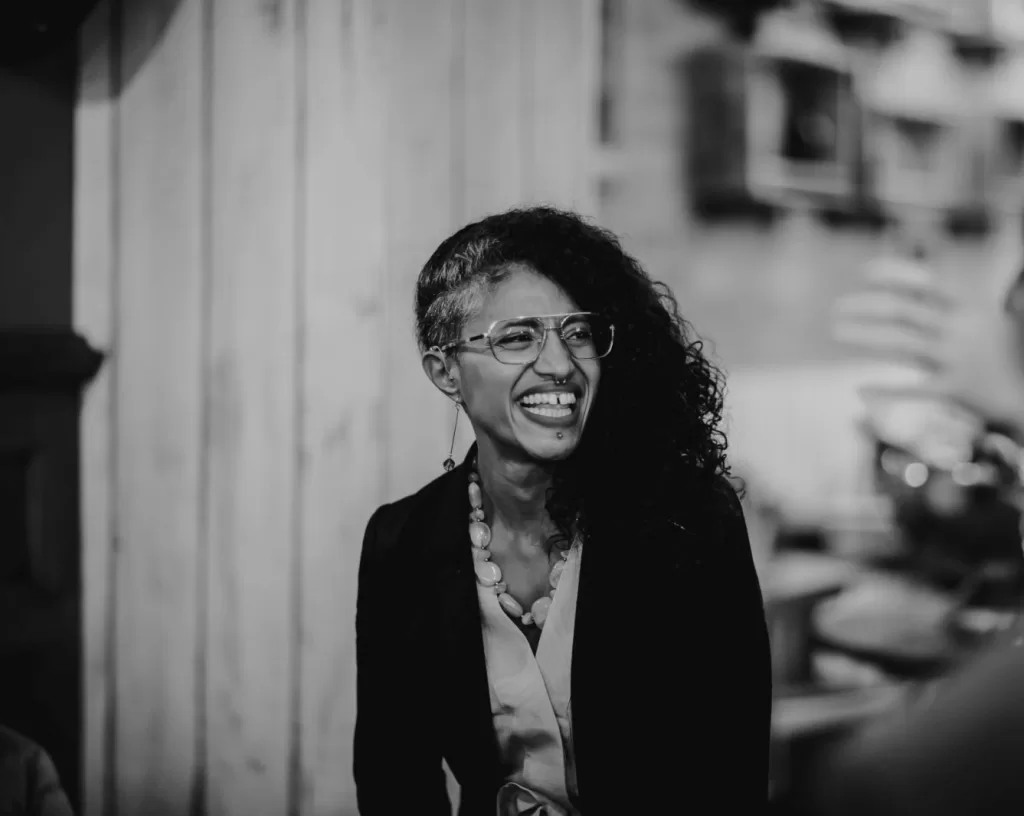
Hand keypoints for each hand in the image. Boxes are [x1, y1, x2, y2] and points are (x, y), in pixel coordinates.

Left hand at [833, 257, 1023, 436]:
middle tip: (835, 309)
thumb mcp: (983, 318)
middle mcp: (961, 329)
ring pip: (898, 344)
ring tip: (837, 332)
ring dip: (862, 335)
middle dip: (863, 307)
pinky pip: (913, 389)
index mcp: (970, 306)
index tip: (863, 273)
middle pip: (901, 311)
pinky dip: (885, 389)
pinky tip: (859, 388)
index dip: (893, 274)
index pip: (925, 282)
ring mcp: (957, 359)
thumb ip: (950, 302)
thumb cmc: (1001, 351)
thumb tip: (919, 270)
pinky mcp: (956, 389)